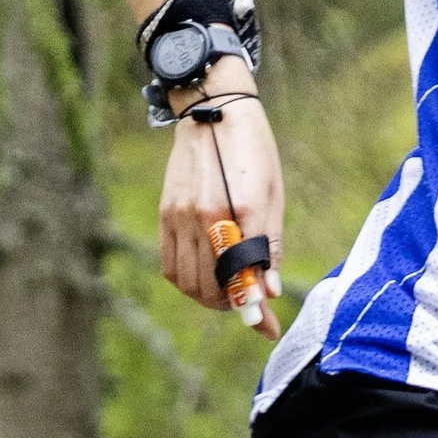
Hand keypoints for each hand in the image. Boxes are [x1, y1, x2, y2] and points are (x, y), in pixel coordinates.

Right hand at [158, 79, 285, 332]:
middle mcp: (205, 217)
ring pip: (187, 282)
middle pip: (211, 288)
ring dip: (208, 298)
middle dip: (231, 305)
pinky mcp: (165, 213)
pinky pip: (169, 265)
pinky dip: (186, 281)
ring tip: (227, 292)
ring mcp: (179, 216)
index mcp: (241, 210)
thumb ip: (270, 246)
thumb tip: (269, 292)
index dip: (254, 309)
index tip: (267, 327)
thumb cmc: (252, 150)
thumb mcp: (273, 194)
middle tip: (249, 304)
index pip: (244, 278)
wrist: (211, 109)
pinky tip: (203, 276)